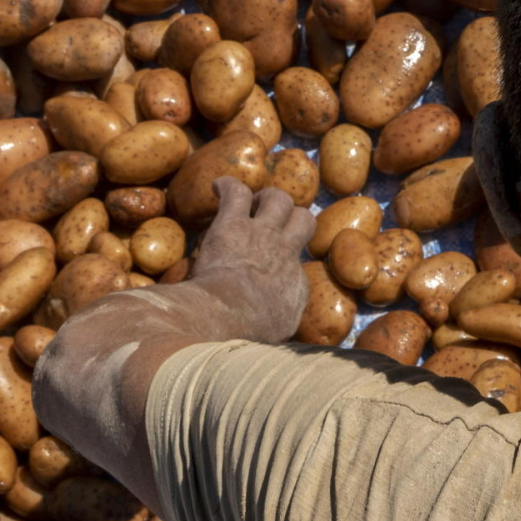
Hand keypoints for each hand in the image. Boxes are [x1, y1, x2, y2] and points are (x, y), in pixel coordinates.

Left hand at [180, 175, 315, 347]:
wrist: (230, 314)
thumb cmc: (249, 332)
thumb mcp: (276, 334)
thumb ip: (279, 323)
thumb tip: (273, 328)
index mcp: (295, 282)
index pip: (296, 264)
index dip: (283, 264)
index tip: (269, 271)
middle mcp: (285, 251)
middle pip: (302, 219)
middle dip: (289, 216)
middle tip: (271, 220)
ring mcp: (261, 233)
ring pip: (277, 198)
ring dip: (264, 197)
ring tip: (251, 200)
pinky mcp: (233, 222)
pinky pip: (237, 191)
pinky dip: (227, 186)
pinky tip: (218, 186)